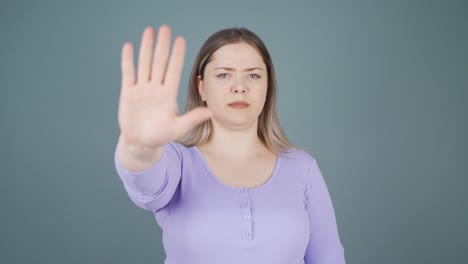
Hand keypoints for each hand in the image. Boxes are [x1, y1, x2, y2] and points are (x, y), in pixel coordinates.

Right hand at [118, 25, 211, 147]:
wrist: (141, 143)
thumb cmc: (160, 136)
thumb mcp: (178, 128)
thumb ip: (192, 119)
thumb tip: (211, 112)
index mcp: (169, 95)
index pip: (173, 70)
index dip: (177, 55)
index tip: (181, 40)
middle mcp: (156, 88)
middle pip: (159, 62)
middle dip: (162, 46)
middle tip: (165, 28)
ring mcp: (142, 89)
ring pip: (144, 64)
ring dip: (146, 48)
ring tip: (149, 31)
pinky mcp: (128, 93)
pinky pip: (128, 74)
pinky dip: (128, 60)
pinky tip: (129, 46)